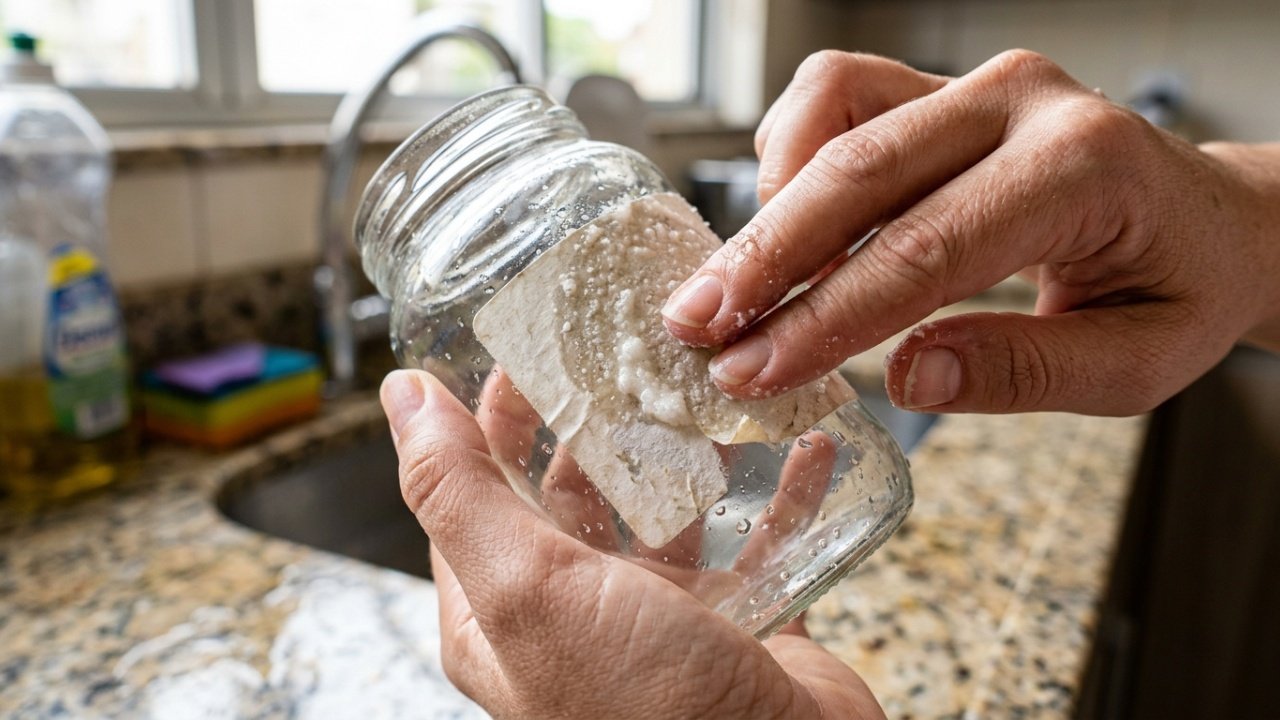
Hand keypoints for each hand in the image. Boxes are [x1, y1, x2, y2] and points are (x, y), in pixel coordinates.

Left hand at [381, 369, 885, 719]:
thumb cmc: (645, 708)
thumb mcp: (528, 588)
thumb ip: (458, 492)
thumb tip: (400, 394)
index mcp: (502, 612)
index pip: (474, 491)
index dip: (492, 418)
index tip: (526, 348)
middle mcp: (576, 613)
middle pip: (574, 492)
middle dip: (595, 422)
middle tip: (624, 354)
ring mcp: (658, 620)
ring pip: (665, 510)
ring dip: (687, 452)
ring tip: (710, 389)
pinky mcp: (738, 624)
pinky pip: (757, 542)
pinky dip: (781, 496)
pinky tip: (804, 449)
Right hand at [661, 50, 1279, 414]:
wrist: (1206, 218)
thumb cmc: (1175, 290)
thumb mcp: (1136, 364)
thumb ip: (1025, 371)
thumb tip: (907, 378)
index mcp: (1082, 167)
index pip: (924, 248)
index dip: (825, 317)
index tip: (751, 371)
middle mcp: (1020, 101)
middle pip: (856, 170)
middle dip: (763, 259)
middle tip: (694, 329)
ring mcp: (974, 82)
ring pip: (832, 108)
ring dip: (770, 201)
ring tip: (738, 291)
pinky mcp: (938, 87)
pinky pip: (837, 96)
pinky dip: (792, 159)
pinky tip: (788, 233)